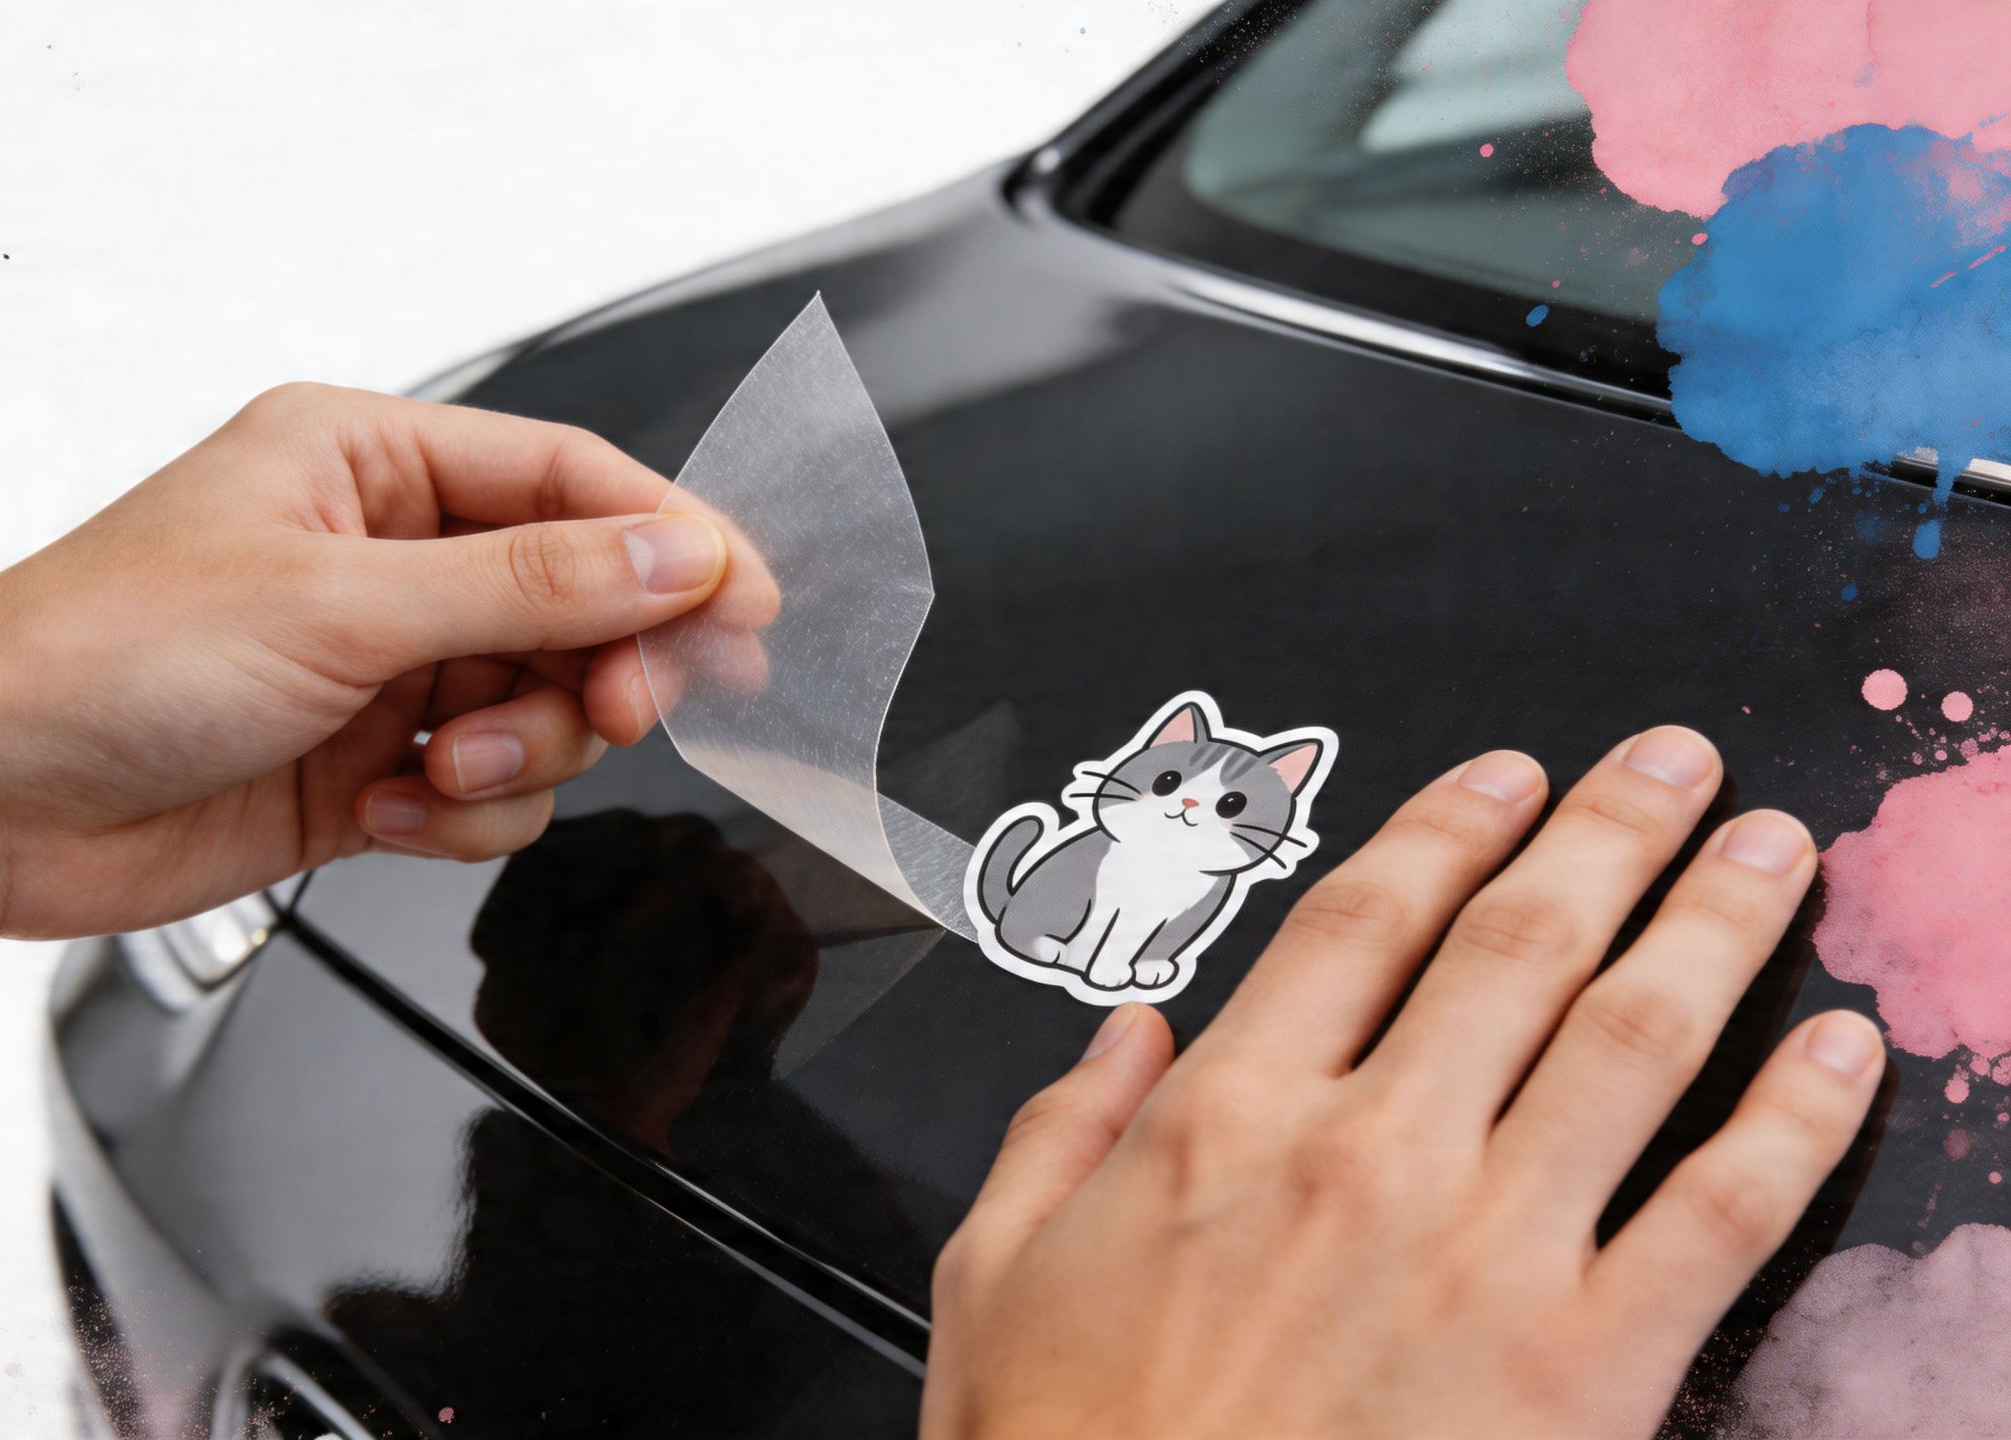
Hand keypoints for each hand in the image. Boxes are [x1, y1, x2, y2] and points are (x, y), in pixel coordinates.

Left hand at [0, 384, 742, 937]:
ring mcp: (377, 666)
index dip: (670, 541)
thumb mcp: (342, 605)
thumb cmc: (101, 656)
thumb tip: (672, 555)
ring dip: (515, 757)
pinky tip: (384, 813)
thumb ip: (529, 587)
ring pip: (541, 709)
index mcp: (367, 461)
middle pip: (576, 604)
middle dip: (593, 671)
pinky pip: (486, 791)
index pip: (570, 481)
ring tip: (432, 773)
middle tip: (606, 712)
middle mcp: (381, 555)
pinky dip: (459, 814)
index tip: (746, 608)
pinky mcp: (366, 768)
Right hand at [925, 730, 1883, 1438]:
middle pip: (1520, 944)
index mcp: (1225, 1119)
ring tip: (1773, 855)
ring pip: (1631, 1039)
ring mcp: (1484, 1253)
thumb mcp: (994, 1274)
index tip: (1509, 779)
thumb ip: (1059, 1129)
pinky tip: (1837, 1053)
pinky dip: (1793, 1121)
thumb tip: (1121, 1035)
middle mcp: (1366, 1154)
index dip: (1451, 827)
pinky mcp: (1583, 1370)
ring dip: (1715, 925)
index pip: (1364, 920)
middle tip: (1675, 767)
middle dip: (1614, 832)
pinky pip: (1720, 1212)